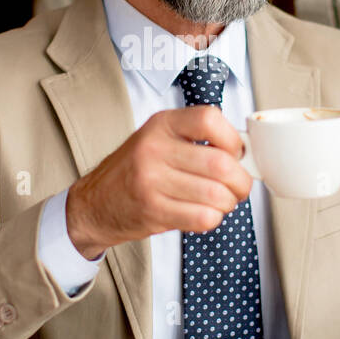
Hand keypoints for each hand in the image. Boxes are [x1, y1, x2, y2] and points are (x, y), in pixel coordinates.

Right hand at [64, 106, 252, 258]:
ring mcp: (151, 181)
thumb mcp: (158, 139)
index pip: (209, 119)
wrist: (95, 203)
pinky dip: (213, 219)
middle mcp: (154, 148)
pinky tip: (203, 213)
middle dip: (240, 181)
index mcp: (162, 124)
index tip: (236, 154)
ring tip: (220, 202)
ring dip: (228, 203)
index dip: (233, 140)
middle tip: (238, 186)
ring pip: (216, 195)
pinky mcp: (152, 211)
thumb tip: (244, 153)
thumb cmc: (134, 170)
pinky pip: (203, 217)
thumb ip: (196, 140)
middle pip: (220, 164)